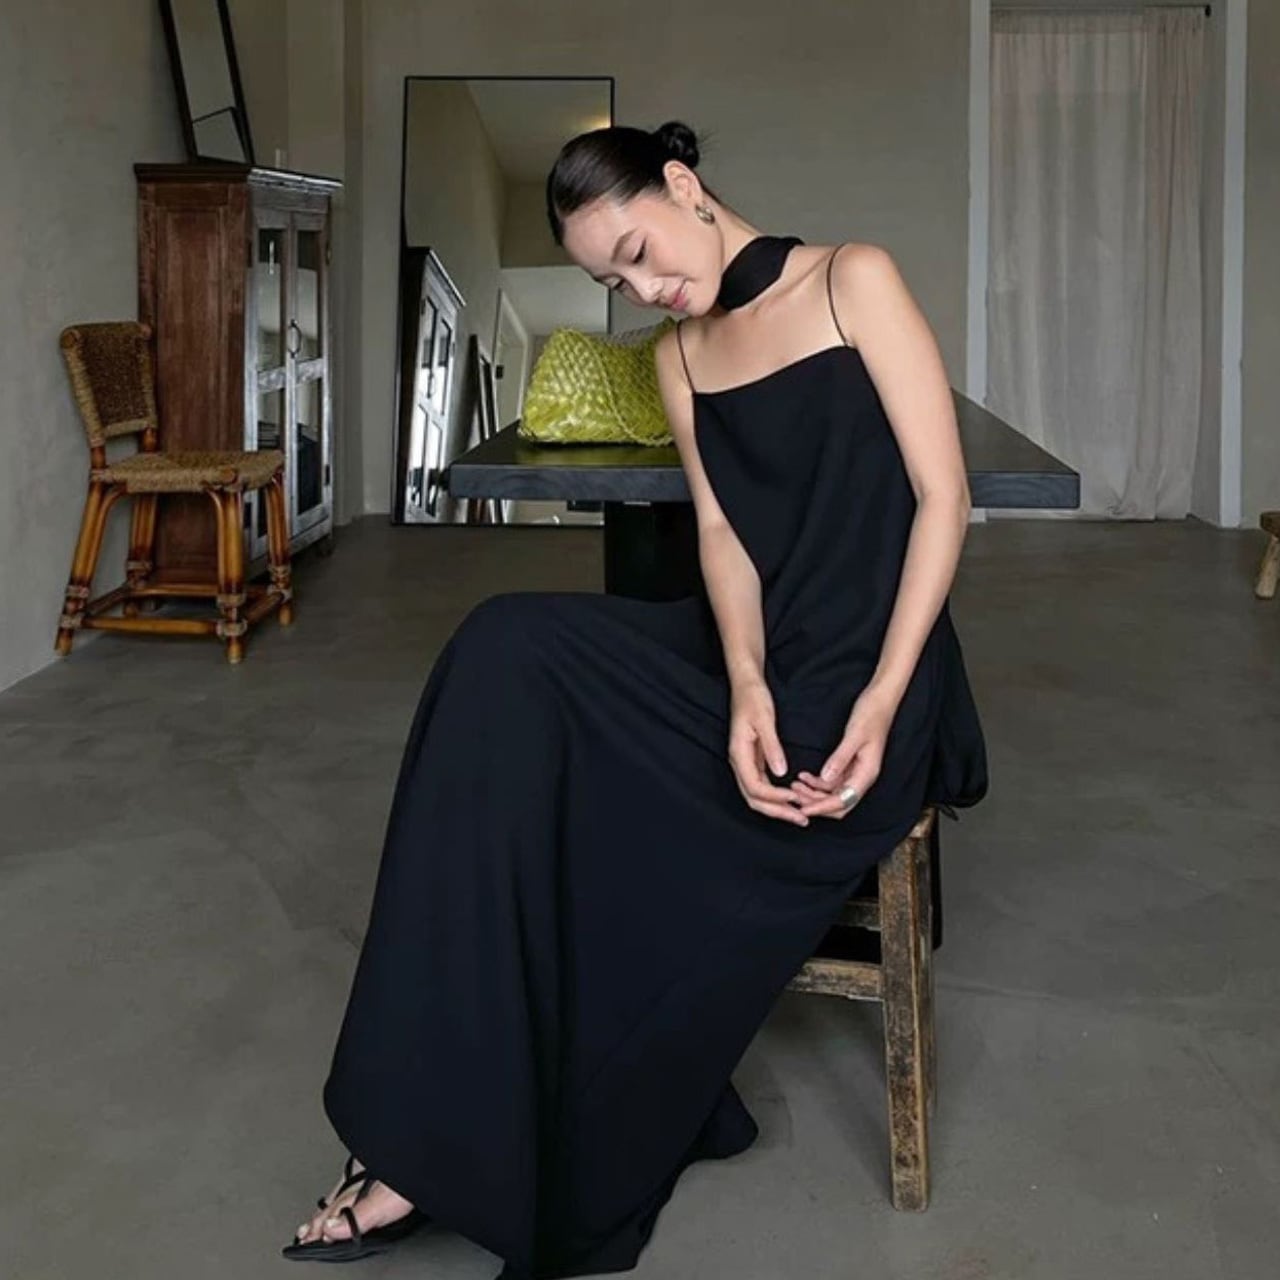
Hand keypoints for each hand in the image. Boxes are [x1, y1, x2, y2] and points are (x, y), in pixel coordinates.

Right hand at [728, 679, 809, 826]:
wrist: (745, 683)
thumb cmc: (754, 697)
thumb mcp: (765, 720)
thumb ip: (772, 747)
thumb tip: (781, 774)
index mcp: (739, 753)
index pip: (754, 787)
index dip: (775, 798)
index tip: (795, 800)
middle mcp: (738, 761)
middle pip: (753, 798)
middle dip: (777, 811)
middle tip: (802, 819)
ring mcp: (744, 761)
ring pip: (757, 794)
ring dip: (777, 806)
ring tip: (800, 814)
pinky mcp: (752, 758)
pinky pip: (761, 784)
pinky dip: (776, 795)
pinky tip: (792, 796)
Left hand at [788, 685, 895, 819]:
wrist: (880, 700)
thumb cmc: (871, 714)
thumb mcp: (854, 735)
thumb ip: (840, 758)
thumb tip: (825, 779)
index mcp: (867, 774)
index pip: (843, 802)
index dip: (822, 808)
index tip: (803, 809)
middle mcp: (862, 777)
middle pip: (839, 803)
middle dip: (816, 803)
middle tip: (794, 795)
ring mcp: (856, 771)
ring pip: (834, 793)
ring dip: (814, 793)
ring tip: (795, 784)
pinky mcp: (850, 764)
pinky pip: (833, 781)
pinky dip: (817, 782)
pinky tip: (804, 776)